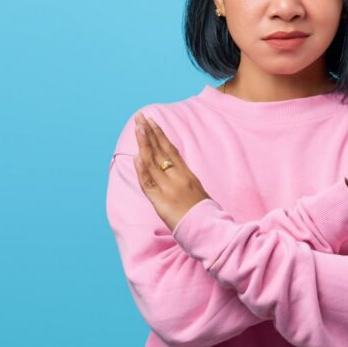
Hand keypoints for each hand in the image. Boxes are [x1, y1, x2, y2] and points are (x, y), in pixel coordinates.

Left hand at [132, 112, 211, 232]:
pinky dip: (142, 169)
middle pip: (161, 151)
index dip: (160, 135)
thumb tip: (178, 173)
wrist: (211, 230)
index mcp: (188, 175)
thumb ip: (187, 182)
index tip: (152, 122)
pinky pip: (149, 184)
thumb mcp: (199, 192)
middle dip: (149, 133)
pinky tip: (137, 156)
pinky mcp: (162, 202)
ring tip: (138, 128)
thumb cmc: (207, 215)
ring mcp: (170, 189)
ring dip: (144, 144)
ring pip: (154, 163)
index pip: (171, 150)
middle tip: (140, 116)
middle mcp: (179, 178)